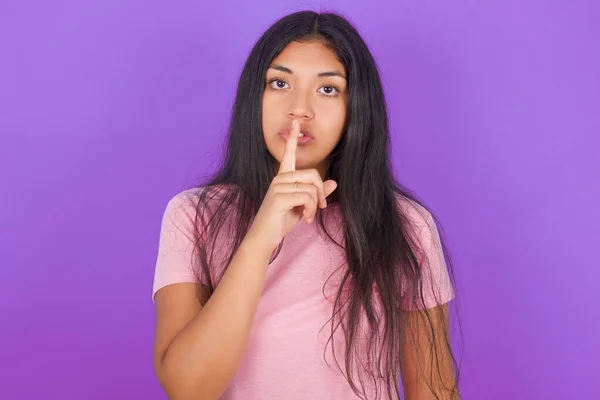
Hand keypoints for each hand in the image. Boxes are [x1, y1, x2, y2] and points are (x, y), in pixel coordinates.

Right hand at [245, 119, 337, 251]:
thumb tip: (334, 183)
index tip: (296, 122)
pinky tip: (306, 219)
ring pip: (311, 187)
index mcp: (283, 178)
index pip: (288, 154)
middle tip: (321, 207)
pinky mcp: (280, 197)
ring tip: (309, 216)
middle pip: (313, 174)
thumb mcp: (302, 206)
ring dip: (315, 205)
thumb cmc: (281, 221)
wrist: (264, 237)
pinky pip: (307, 197)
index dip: (292, 138)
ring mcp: (278, 187)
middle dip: (322, 192)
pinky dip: (311, 210)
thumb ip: (316, 194)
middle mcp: (279, 179)